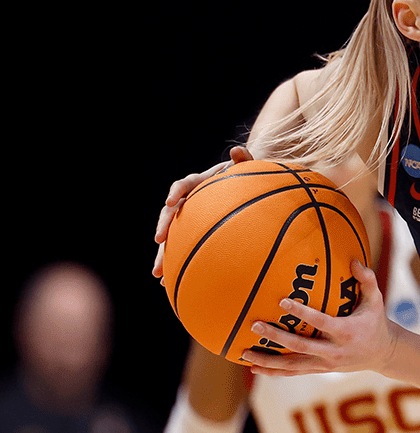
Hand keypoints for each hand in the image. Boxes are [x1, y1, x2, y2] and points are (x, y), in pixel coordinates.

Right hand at [153, 146, 252, 278]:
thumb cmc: (246, 176)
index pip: (183, 185)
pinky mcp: (194, 231)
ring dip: (163, 253)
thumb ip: (244, 159)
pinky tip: (170, 283)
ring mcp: (190, 217)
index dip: (175, 192)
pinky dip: (177, 263)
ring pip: (172, 236)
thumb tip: (238, 149)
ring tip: (158, 274)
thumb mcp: (247, 167)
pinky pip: (183, 247)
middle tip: (159, 240)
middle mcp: (189, 201)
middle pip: (170, 214)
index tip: (171, 201)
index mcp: (199, 183)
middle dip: (163, 227)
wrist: (245, 186)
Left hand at [239, 260, 400, 376]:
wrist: (382, 353)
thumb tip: (354, 260)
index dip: (301, 313)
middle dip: (276, 337)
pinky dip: (274, 372)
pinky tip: (254, 368)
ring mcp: (325, 364)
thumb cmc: (375, 322)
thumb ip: (366, 280)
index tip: (282, 302)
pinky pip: (293, 372)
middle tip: (255, 325)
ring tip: (245, 353)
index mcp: (346, 332)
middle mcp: (334, 351)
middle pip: (300, 346)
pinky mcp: (320, 370)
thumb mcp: (376, 300)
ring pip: (292, 365)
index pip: (320, 322)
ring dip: (268, 361)